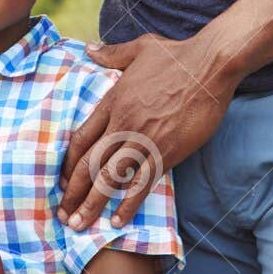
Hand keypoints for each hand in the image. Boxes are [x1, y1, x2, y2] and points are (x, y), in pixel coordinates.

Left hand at [59, 33, 237, 230]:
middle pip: (89, 163)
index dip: (68, 162)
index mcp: (113, 101)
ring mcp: (144, 139)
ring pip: (110, 177)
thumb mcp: (139, 48)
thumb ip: (112, 54)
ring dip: (92, 204)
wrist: (210, 65)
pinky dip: (128, 204)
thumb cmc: (177, 55)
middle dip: (73, 191)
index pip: (81, 138)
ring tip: (80, 225)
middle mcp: (123, 123)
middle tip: (63, 215)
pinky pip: (142, 184)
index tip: (61, 181)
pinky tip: (117, 221)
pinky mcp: (167, 151)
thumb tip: (89, 50)